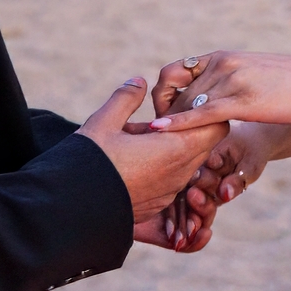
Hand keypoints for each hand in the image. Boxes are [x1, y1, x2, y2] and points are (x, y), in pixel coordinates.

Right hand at [76, 78, 219, 224]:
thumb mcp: (104, 121)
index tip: (181, 105)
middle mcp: (180, 174)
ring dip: (175, 149)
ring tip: (142, 139)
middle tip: (160, 118)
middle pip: (204, 145)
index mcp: (176, 149)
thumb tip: (139, 81)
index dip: (204, 113)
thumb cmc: (90, 162)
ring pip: (189, 164)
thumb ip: (126, 98)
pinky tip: (136, 161)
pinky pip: (173, 181)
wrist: (73, 209)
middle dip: (189, 129)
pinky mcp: (158, 204)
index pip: (216, 126)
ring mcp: (170, 192)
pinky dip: (165, 168)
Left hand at [149, 50, 290, 137]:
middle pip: (176, 90)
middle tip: (158, 137)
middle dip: (163, 114)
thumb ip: (229, 80)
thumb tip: (214, 94)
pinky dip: (177, 123)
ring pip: (185, 102)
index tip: (161, 113)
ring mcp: (232, 80)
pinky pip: (201, 112)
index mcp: (222, 56)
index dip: (161, 93)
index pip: (174, 70)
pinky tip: (159, 131)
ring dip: (169, 123)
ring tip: (157, 144)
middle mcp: (222, 63)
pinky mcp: (242, 100)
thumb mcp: (253, 74)